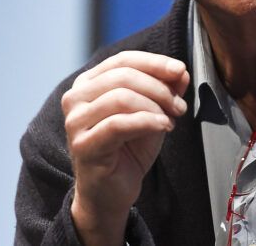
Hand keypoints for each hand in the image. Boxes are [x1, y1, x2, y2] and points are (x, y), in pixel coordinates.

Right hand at [61, 51, 189, 244]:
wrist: (110, 194)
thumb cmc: (126, 151)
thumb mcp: (150, 114)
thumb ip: (163, 91)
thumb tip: (180, 72)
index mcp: (88, 84)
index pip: (122, 60)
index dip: (154, 62)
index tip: (180, 70)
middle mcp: (75, 98)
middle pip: (123, 76)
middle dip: (159, 88)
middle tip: (179, 105)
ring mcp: (76, 121)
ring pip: (121, 97)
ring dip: (155, 105)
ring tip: (171, 120)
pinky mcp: (83, 144)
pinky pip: (119, 124)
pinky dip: (147, 121)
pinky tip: (164, 126)